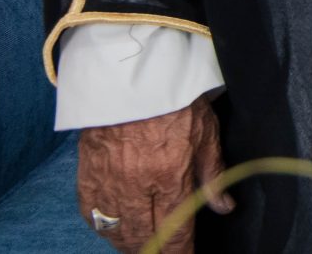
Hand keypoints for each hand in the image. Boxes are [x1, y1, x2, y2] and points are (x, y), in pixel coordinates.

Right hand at [78, 95, 229, 247]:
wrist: (132, 76)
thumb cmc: (176, 99)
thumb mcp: (207, 133)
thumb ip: (213, 174)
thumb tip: (224, 206)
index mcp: (170, 177)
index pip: (176, 230)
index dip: (180, 252)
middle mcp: (136, 187)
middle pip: (142, 237)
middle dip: (154, 251)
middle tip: (163, 252)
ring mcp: (108, 183)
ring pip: (115, 231)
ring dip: (128, 243)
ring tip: (141, 245)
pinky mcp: (87, 174)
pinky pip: (90, 214)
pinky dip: (102, 226)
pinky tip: (113, 228)